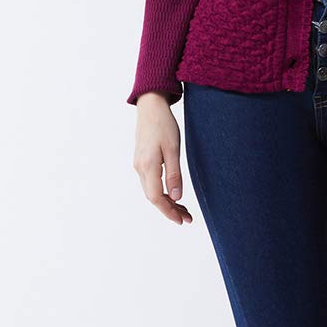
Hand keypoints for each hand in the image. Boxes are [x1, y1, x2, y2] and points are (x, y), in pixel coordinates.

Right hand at [133, 92, 193, 224]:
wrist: (150, 106)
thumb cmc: (163, 125)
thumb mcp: (173, 149)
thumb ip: (174, 175)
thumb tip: (176, 197)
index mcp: (148, 166)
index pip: (156, 198)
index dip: (169, 212)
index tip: (182, 220)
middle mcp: (140, 168)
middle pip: (153, 198)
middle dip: (170, 210)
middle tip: (187, 218)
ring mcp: (139, 165)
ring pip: (152, 191)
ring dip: (167, 202)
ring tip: (183, 209)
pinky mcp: (142, 161)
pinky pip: (150, 183)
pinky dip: (162, 192)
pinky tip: (172, 194)